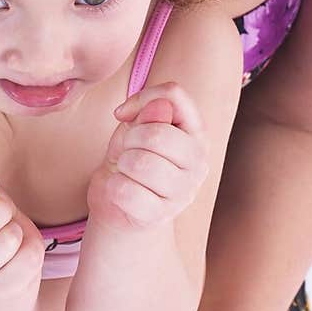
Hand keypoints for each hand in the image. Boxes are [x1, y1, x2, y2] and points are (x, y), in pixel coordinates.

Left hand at [86, 82, 208, 229]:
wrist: (120, 205)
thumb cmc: (131, 158)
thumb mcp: (134, 129)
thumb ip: (146, 115)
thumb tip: (159, 107)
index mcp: (196, 133)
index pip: (175, 95)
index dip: (142, 98)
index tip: (124, 114)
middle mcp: (198, 161)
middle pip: (157, 134)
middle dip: (129, 139)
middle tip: (126, 150)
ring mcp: (183, 191)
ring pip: (140, 164)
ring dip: (122, 164)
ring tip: (126, 170)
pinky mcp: (162, 215)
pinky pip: (126, 191)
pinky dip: (113, 187)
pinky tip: (121, 190)